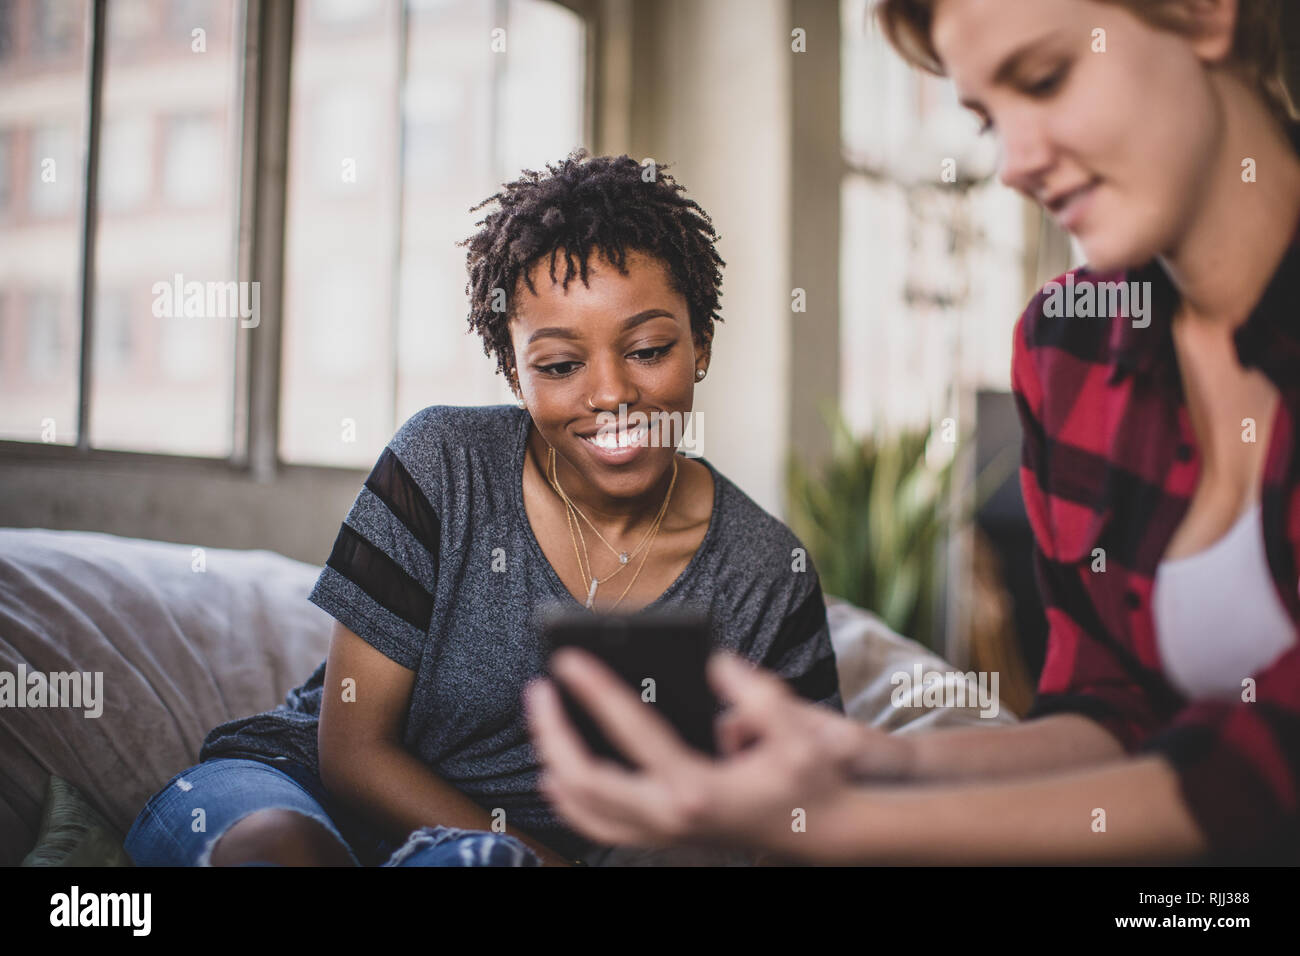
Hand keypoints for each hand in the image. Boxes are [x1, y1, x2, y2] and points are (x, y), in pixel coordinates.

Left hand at [525, 648, 910, 858]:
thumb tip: (715, 664)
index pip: (632, 732)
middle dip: (552, 732)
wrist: (823, 833)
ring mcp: (664, 833)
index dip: (596, 690)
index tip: (569, 660)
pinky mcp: (664, 838)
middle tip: (538, 689)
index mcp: (699, 788)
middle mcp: (672, 817)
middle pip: (585, 780)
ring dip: (554, 764)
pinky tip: (556, 776)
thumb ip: (759, 696)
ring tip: (541, 720)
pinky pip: (599, 826)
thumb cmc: (811, 779)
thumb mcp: (802, 732)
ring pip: (583, 810)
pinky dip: (570, 802)